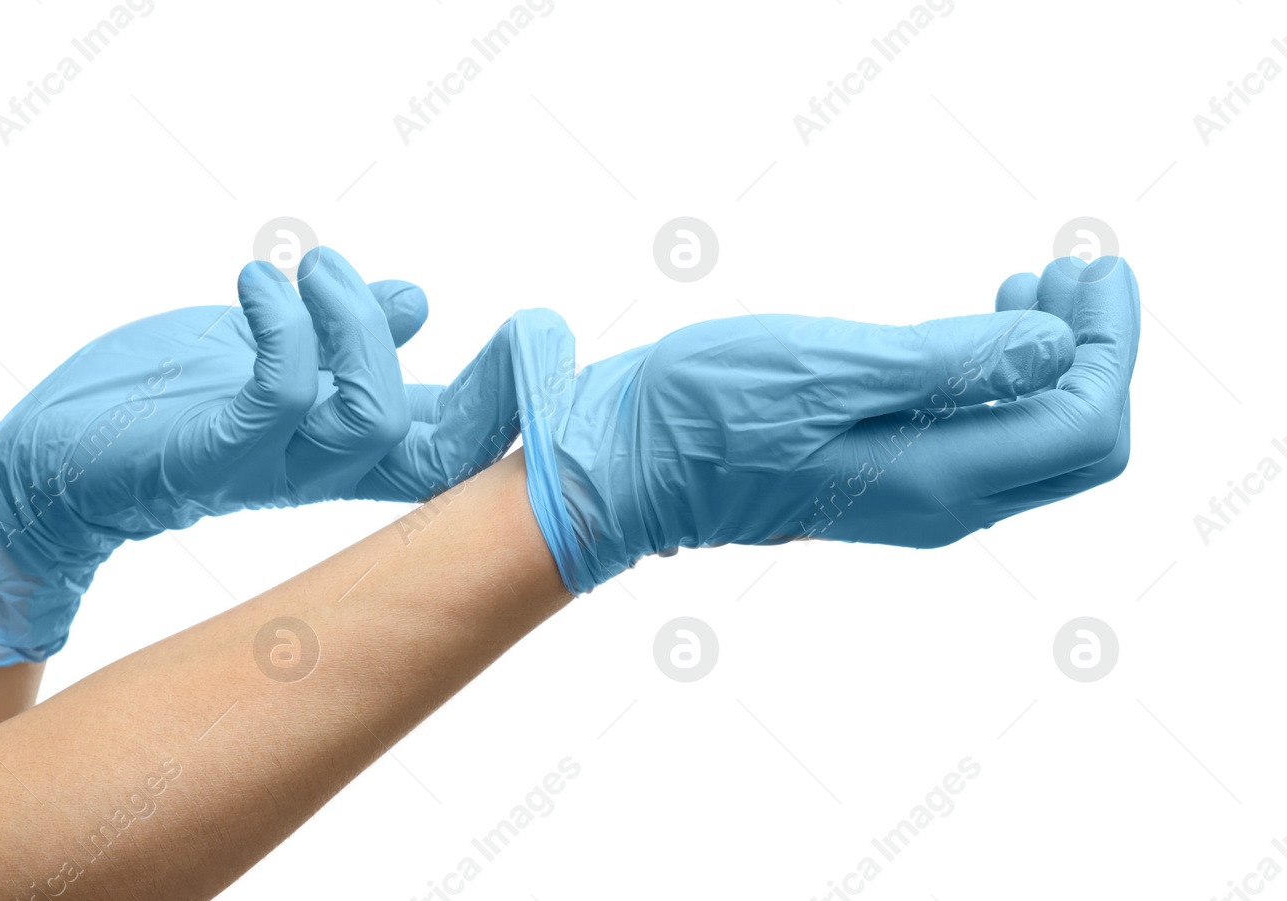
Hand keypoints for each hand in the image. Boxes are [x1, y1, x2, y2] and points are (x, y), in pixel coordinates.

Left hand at [0, 248, 518, 663]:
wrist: (51, 462)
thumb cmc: (159, 406)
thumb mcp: (266, 358)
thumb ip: (341, 342)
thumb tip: (418, 302)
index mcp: (347, 443)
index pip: (458, 439)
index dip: (514, 398)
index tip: (543, 335)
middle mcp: (325, 463)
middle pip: (446, 449)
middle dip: (493, 387)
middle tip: (479, 309)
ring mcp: (272, 463)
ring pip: (369, 411)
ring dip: (353, 320)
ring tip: (309, 269)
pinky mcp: (212, 454)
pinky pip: (282, 394)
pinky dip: (284, 326)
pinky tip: (257, 288)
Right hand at [511, 256, 1138, 593]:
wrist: (623, 469)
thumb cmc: (704, 415)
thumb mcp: (828, 369)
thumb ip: (951, 363)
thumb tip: (1057, 348)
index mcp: (937, 479)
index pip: (1083, 423)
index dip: (1109, 343)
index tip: (1087, 267)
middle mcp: (942, 502)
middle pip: (1077, 442)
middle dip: (1096, 353)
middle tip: (1071, 270)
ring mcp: (915, 494)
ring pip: (1035, 438)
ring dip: (1054, 358)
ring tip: (1032, 280)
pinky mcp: (885, 476)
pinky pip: (985, 434)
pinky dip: (1006, 375)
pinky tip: (982, 322)